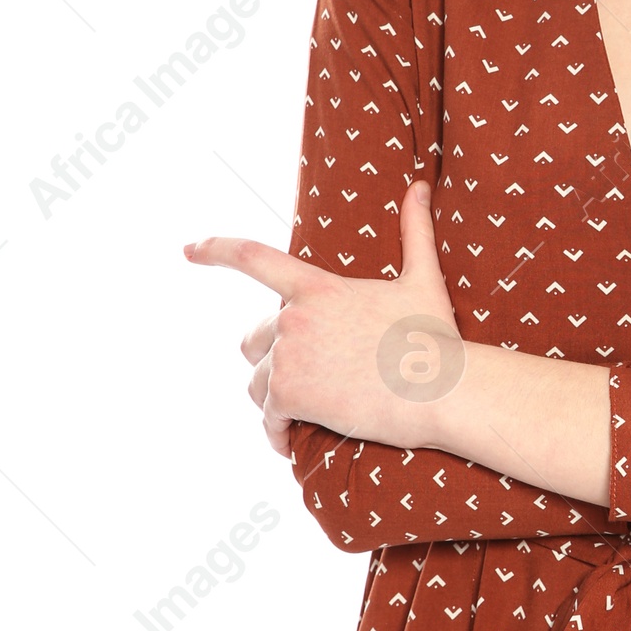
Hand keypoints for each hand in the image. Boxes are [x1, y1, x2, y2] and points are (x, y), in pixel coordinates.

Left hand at [183, 178, 461, 457]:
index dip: (217, 249)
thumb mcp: (423, 280)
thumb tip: (420, 187)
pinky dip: (277, 433)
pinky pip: (268, 417)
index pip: (254, 258)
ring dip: (276, 398)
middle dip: (272, 360)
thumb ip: (415, 231)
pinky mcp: (289, 394)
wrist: (441, 390)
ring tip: (308, 411)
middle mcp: (293, 318)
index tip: (189, 249)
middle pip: (252, 340)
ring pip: (257, 382)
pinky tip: (292, 442)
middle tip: (307, 379)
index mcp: (318, 287)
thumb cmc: (435, 338)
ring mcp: (288, 356)